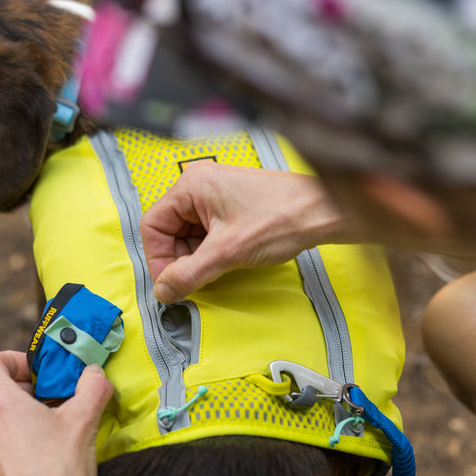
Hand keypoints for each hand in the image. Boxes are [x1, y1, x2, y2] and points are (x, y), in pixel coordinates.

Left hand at [0, 351, 113, 475]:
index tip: (38, 372)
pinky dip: (17, 444)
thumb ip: (92, 388)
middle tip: (58, 403)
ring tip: (55, 434)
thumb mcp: (84, 423)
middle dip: (29, 393)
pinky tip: (45, 460)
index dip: (13, 359)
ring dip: (24, 419)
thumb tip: (95, 374)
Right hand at [141, 162, 345, 303]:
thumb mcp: (227, 253)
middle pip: (169, 230)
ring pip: (188, 234)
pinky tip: (226, 260)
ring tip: (217, 268)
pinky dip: (210, 251)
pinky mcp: (230, 206)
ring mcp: (215, 194)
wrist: (322, 212)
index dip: (157, 259)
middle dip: (178, 259)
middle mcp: (199, 185)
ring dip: (195, 257)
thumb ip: (189, 274)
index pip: (153, 225)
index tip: (168, 283)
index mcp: (191, 185)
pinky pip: (206, 232)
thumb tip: (164, 291)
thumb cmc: (282, 217)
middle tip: (192, 281)